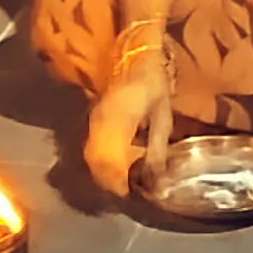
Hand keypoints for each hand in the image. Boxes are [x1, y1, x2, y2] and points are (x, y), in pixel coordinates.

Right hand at [83, 58, 174, 198]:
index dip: (117, 183)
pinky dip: (99, 163)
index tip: (129, 195)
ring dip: (102, 174)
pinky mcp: (92, 119)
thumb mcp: (162, 116)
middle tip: (125, 194)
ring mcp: (93, 120)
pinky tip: (111, 168)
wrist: (134, 56)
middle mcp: (100, 122)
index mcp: (119, 121)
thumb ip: (157, 148)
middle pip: (96, 164)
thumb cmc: (153, 85)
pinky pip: (90, 148)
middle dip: (108, 183)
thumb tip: (155, 180)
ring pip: (90, 158)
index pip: (111, 162)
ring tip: (119, 185)